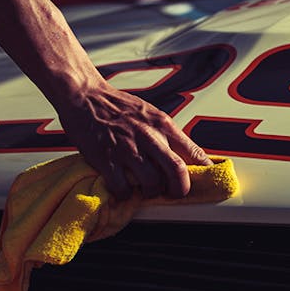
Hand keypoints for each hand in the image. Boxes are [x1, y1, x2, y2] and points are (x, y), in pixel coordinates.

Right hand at [55, 83, 211, 199]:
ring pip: (152, 183)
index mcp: (161, 124)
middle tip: (173, 194)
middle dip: (180, 190)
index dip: (203, 172)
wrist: (84, 95)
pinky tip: (122, 188)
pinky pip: (123, 188)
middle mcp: (148, 136)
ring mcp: (127, 148)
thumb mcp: (148, 113)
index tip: (205, 182)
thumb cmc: (116, 105)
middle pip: (177, 171)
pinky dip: (125, 195)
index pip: (193, 152)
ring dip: (150, 192)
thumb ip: (164, 133)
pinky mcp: (106, 158)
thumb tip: (182, 155)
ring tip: (144, 189)